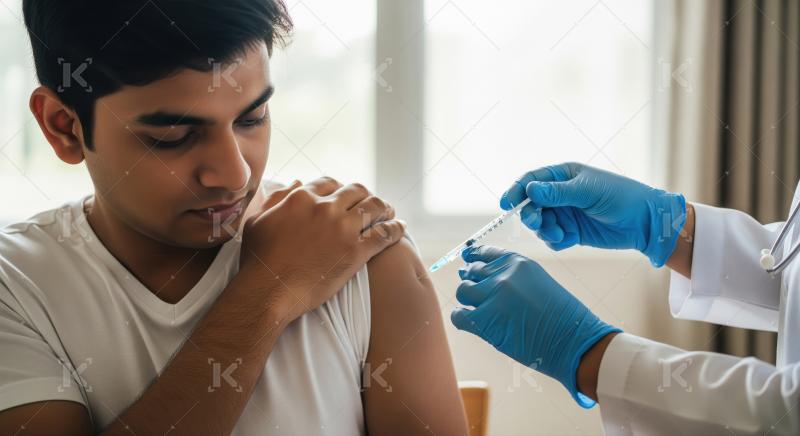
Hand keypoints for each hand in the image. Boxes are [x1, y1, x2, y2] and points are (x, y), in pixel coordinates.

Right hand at [240, 177, 405, 321]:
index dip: (341, 189)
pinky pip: (384, 234)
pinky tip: (400, 229)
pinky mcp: (355, 252)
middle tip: (372, 203)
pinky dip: (395, 229)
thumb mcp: (258, 221)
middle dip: (366, 195)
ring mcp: (343, 229)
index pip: (330, 183)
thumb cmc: (258, 260)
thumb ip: (277, 199)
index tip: (346, 197)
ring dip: (385, 208)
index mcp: (302, 198)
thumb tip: (295, 183)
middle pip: (356, 191)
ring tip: (390, 212)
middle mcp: (325, 208)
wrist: (268, 291)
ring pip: (374, 208)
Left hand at [451, 245, 619, 407]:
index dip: (473, 258)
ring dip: (468, 301)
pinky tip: (471, 324)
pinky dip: (461, 319)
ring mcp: (492, 296)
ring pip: (463, 292)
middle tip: (476, 294)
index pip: (484, 252)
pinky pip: (459, 316)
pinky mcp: (484, 320)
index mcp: (518, 262)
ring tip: (480, 312)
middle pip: (472, 272)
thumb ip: (514, 277)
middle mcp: (502, 275)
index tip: (467, 261)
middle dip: (472, 281)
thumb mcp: (539, 282)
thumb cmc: (563, 317)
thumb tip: (482, 278)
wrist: (574, 340)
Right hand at [501, 162, 685, 266]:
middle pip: (531, 204)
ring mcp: (565, 214)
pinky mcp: (572, 233)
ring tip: (561, 234)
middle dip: (530, 215)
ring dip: (545, 230)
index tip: (506, 204)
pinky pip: (552, 239)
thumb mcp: (588, 191)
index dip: (516, 191)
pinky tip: (569, 240)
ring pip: (540, 224)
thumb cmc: (621, 197)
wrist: (645, 222)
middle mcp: (560, 195)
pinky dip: (556, 241)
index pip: (531, 181)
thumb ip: (558, 192)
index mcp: (564, 176)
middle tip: (537, 222)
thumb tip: (530, 189)